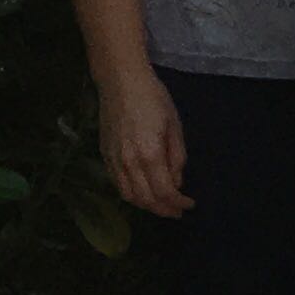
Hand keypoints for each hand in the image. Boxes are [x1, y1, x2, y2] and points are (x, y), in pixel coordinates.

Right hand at [96, 67, 189, 218]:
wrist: (121, 83)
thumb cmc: (154, 99)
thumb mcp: (175, 126)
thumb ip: (177, 157)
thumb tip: (177, 182)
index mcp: (149, 155)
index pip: (164, 191)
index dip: (178, 203)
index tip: (189, 205)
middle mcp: (129, 163)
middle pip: (145, 199)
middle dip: (163, 209)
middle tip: (177, 211)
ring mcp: (113, 161)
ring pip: (128, 196)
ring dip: (146, 205)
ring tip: (162, 205)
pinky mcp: (104, 156)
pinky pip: (117, 184)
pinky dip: (131, 194)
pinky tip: (143, 193)